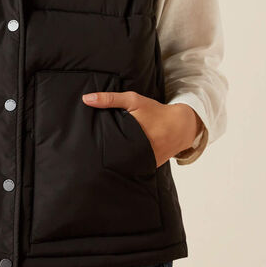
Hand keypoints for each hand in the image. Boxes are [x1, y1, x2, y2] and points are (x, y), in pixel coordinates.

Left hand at [81, 91, 201, 166]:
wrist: (180, 126)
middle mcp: (139, 151)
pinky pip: (133, 167)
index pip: (108, 145)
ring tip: (99, 161)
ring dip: (114, 161)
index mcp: (133, 135)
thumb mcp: (133, 101)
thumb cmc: (155, 111)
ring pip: (123, 164)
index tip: (85, 147)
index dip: (97, 146)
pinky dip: (126, 164)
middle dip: (103, 155)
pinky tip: (116, 163)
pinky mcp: (149, 166)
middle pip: (114, 156)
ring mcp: (145, 161)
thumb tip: (86, 99)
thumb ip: (110, 99)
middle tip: (89, 155)